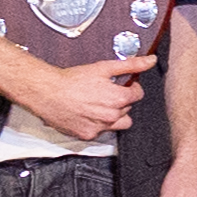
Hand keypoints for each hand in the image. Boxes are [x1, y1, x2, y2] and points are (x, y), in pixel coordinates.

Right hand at [13, 52, 151, 144]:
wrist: (47, 92)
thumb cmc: (72, 80)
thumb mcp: (104, 67)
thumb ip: (130, 65)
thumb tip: (150, 60)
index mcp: (118, 99)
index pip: (138, 95)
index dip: (132, 88)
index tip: (125, 85)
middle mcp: (111, 116)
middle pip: (128, 109)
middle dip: (121, 101)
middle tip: (107, 93)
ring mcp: (100, 127)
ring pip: (118, 124)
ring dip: (113, 115)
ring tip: (99, 105)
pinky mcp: (87, 135)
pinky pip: (101, 132)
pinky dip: (97, 124)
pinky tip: (87, 114)